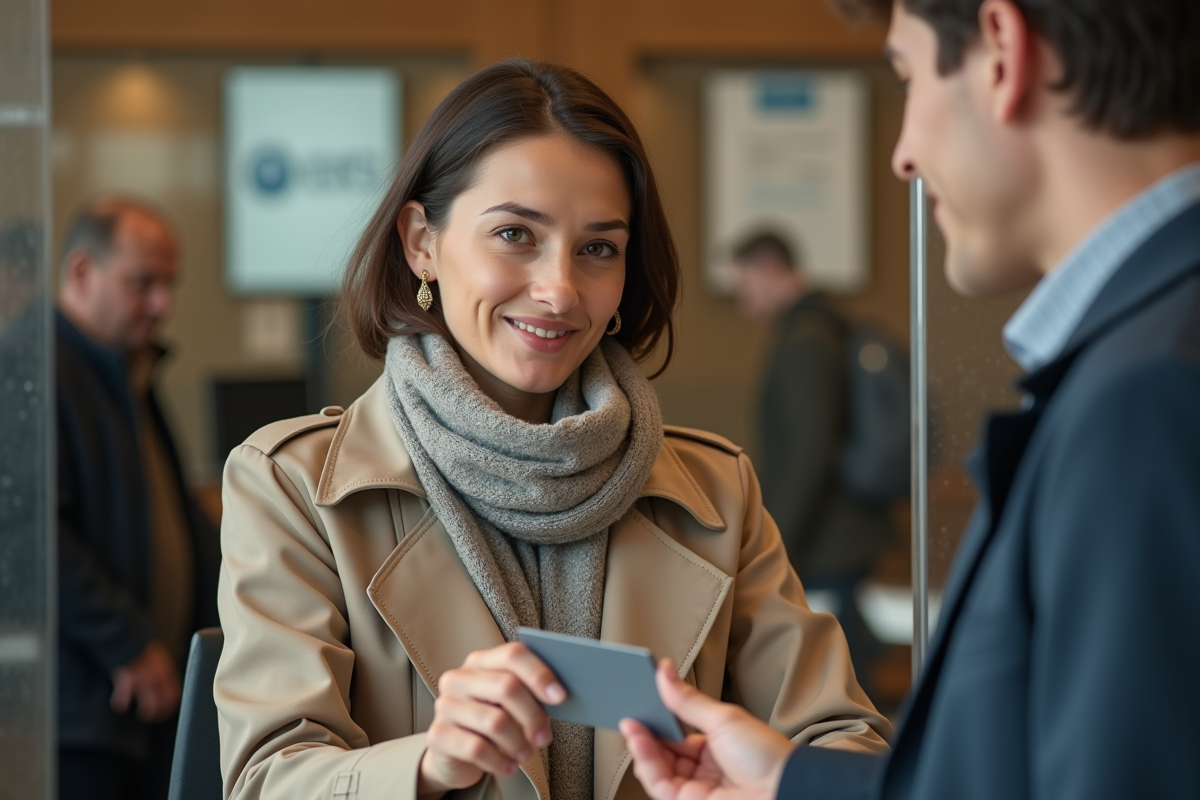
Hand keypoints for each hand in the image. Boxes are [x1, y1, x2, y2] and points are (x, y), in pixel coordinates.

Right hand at [110, 639, 181, 722]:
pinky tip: (119, 706)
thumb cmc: (143, 652)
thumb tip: (163, 689)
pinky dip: (121, 701)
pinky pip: (124, 692)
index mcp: (165, 671)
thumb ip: (161, 674)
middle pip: (164, 699)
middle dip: (160, 710)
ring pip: (149, 700)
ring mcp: (143, 676)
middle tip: (153, 716)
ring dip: (148, 710)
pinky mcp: (126, 675)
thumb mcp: (158, 661)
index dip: (170, 705)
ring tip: (144, 715)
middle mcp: (157, 675)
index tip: (165, 712)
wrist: (128, 637)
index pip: (173, 693)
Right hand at [418, 642, 565, 798]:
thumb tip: (561, 696)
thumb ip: (530, 694)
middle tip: (544, 737)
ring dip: (517, 743)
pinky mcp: (437, 734)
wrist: (456, 753)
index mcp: (481, 661)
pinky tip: (508, 766)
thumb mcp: (510, 704)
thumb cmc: (491, 721)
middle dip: (533, 716)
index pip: (513, 655)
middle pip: (507, 687)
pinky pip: (477, 748)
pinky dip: (499, 761)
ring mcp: (445, 705)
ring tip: (525, 754)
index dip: (540, 674)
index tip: (561, 697)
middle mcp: (459, 678)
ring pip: (494, 721)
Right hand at [619, 659, 793, 799]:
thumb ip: (687, 700)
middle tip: (631, 707)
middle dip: (646, 730)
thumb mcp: (723, 719)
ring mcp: (696, 788)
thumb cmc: (767, 756)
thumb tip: (665, 673)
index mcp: (716, 746)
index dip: (659, 718)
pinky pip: (658, 783)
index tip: (644, 699)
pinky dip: (645, 761)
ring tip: (631, 722)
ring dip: (641, 744)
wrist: (783, 789)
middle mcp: (705, 769)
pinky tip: (639, 740)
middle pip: (664, 751)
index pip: (678, 733)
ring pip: (657, 767)